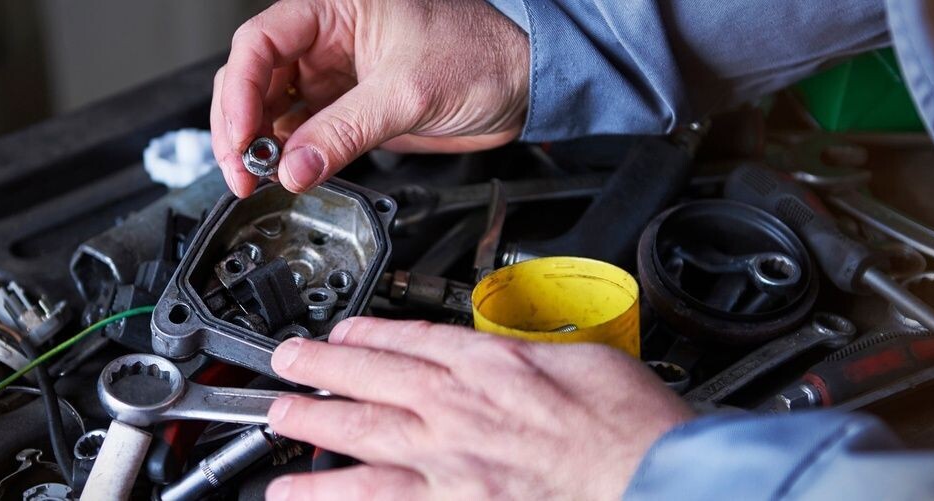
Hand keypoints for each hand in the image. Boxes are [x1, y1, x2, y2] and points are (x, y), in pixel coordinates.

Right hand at [211, 0, 529, 196]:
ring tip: (261, 179)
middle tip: (242, 171)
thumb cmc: (483, 55)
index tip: (240, 139)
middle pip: (256, 76)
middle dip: (241, 125)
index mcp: (335, 6)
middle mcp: (328, 36)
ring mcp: (336, 73)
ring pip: (274, 107)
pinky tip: (287, 174)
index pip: (261, 43)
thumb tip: (294, 169)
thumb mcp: (407, 93)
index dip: (240, 92)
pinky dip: (290, 155)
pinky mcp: (350, 106)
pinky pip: (304, 131)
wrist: (525, 85)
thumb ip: (345, 133)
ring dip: (262, 145)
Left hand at [264, 318, 694, 499]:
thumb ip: (532, 356)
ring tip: (276, 419)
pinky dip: (331, 497)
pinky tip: (299, 496)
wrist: (657, 483)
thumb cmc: (633, 431)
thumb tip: (508, 355)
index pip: (414, 339)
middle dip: (320, 367)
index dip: (370, 332)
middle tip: (285, 361)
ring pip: (359, 436)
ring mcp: (448, 463)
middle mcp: (459, 409)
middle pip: (371, 378)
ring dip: (311, 425)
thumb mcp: (588, 359)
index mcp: (493, 365)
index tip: (345, 331)